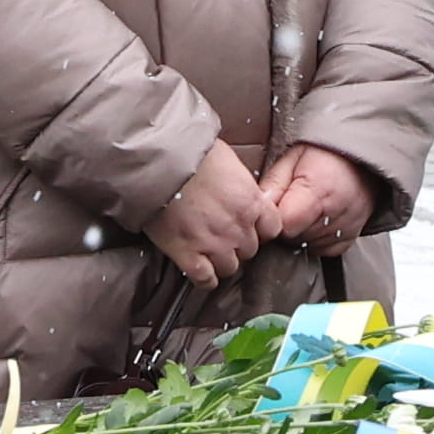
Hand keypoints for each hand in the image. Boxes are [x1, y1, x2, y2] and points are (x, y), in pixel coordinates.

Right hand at [142, 143, 275, 285]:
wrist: (160, 162)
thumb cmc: (192, 154)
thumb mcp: (228, 160)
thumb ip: (240, 182)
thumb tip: (238, 187)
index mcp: (251, 201)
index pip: (272, 228)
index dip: (259, 228)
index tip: (248, 225)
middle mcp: (238, 227)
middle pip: (250, 250)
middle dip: (237, 244)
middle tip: (222, 235)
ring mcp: (214, 244)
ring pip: (230, 268)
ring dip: (221, 261)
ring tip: (208, 252)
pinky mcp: (188, 255)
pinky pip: (205, 280)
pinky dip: (203, 278)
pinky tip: (198, 269)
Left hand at [258, 144, 378, 254]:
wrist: (361, 157)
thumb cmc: (326, 153)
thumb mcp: (293, 156)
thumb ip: (274, 183)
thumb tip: (257, 204)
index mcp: (319, 190)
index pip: (284, 224)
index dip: (273, 217)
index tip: (274, 205)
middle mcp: (337, 212)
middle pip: (294, 237)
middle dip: (286, 223)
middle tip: (293, 200)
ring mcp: (347, 227)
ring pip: (306, 244)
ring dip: (300, 231)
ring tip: (307, 206)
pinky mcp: (352, 236)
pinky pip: (324, 250)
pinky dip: (316, 238)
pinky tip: (317, 218)